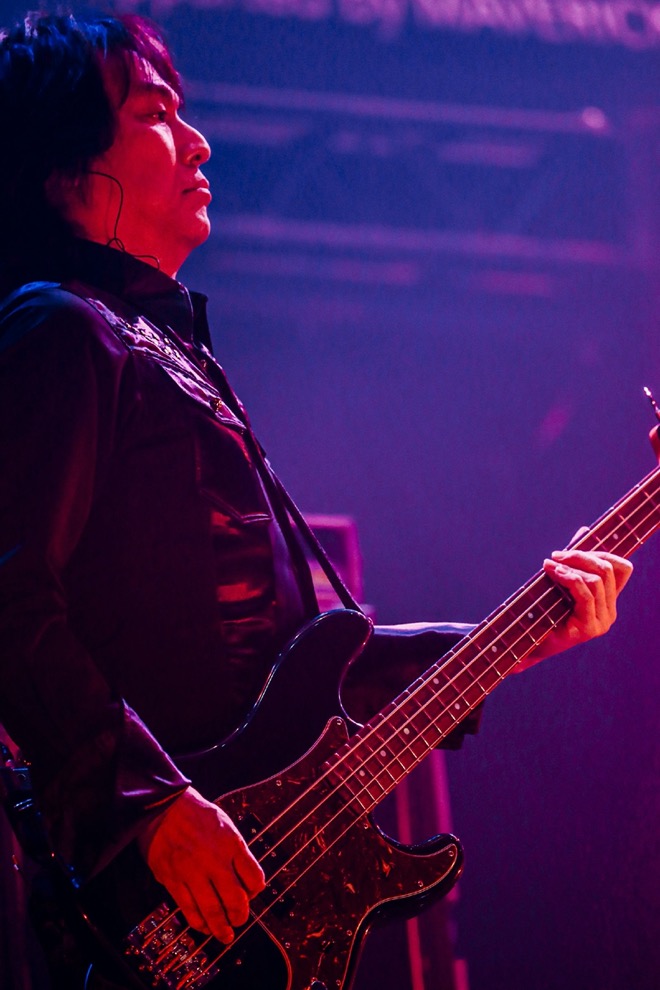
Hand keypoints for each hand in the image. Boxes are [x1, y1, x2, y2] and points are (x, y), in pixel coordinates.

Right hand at [137, 786, 264, 942]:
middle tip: (239, 920)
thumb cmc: (195, 813)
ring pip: (213, 911)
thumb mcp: (225, 824)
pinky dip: (199, 923)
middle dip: (241, 916)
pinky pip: (189, 910)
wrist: (162, 806)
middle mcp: (214, 860)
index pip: (255, 878)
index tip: (251, 893)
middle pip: (236, 900)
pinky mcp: (173, 881)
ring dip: (221, 928)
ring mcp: (193, 872)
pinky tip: (204, 926)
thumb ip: (235, 851)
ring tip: (225, 934)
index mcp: (231, 843)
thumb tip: (244, 877)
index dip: (256, 891)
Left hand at [516, 548, 632, 670]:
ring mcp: (601, 622)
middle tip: (556, 554)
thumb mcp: (561, 580)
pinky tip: (552, 572)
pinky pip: (585, 594)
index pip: (622, 568)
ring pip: (596, 580)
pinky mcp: (588, 629)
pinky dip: (568, 578)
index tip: (573, 549)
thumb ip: (574, 559)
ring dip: (571, 566)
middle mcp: (609, 612)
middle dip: (580, 555)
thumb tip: (584, 530)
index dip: (602, 552)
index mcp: (608, 601)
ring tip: (550, 563)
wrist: (527, 642)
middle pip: (607, 570)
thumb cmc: (543, 609)